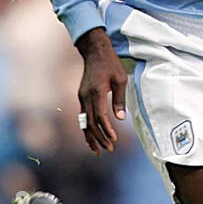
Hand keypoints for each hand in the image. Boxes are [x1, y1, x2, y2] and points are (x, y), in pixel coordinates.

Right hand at [74, 28, 125, 152]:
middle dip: (100, 138)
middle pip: (90, 123)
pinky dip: (87, 129)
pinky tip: (91, 138)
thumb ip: (119, 99)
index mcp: (96, 92)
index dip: (107, 130)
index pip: (100, 116)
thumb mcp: (120, 79)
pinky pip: (83, 117)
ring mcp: (81, 98)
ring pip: (84, 122)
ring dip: (91, 137)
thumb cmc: (110, 64)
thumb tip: (120, 118)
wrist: (94, 52)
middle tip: (110, 149)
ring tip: (98, 151)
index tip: (114, 139)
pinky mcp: (81, 98)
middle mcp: (85, 97)